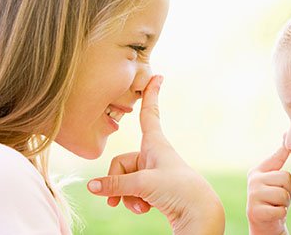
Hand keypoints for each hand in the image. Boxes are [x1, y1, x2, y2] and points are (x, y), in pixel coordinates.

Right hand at [87, 75, 224, 233]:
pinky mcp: (156, 189)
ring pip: (126, 181)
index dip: (150, 95)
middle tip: (116, 201)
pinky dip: (135, 202)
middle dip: (118, 183)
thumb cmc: (178, 191)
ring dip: (127, 196)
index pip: (149, 114)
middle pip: (122, 162)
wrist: (199, 214)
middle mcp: (154, 156)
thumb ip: (115, 184)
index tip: (157, 76)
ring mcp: (154, 173)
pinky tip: (145, 209)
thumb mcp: (143, 185)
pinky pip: (134, 192)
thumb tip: (91, 187)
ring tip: (139, 206)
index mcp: (156, 144)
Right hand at [246, 145, 290, 234]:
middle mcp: (253, 179)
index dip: (285, 146)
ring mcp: (252, 195)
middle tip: (281, 198)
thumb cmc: (275, 202)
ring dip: (285, 203)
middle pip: (285, 177)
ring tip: (276, 205)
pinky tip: (274, 214)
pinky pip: (280, 209)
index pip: (277, 156)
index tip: (286, 133)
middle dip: (289, 190)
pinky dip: (281, 214)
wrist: (265, 226)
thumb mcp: (282, 186)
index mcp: (259, 170)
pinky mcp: (254, 211)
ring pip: (284, 193)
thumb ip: (288, 174)